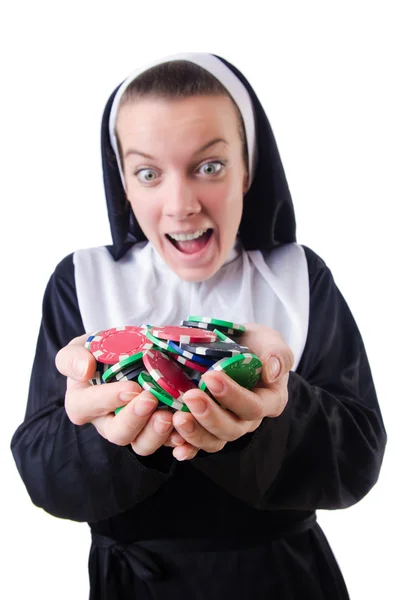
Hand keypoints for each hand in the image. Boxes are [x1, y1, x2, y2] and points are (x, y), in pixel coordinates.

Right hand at [55, 333, 192, 456]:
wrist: (127, 353)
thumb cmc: (98, 352)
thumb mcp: (79, 347)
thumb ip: (72, 358)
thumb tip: (84, 370)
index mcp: (83, 404)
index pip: (87, 407)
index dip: (108, 400)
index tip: (131, 387)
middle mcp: (107, 422)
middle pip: (118, 433)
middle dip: (135, 419)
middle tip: (151, 400)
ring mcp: (134, 429)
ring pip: (142, 444)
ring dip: (157, 434)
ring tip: (171, 417)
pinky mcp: (156, 430)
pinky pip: (167, 443)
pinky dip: (178, 441)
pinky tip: (187, 434)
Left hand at [169, 323, 293, 459]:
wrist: (233, 348)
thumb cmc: (253, 344)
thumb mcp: (269, 340)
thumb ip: (277, 353)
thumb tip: (272, 372)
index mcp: (269, 400)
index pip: (254, 406)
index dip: (233, 396)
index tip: (211, 377)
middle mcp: (248, 418)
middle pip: (233, 428)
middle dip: (210, 415)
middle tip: (190, 396)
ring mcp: (227, 425)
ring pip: (215, 441)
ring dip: (195, 433)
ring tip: (177, 418)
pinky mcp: (207, 429)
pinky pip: (198, 444)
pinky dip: (186, 446)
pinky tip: (174, 443)